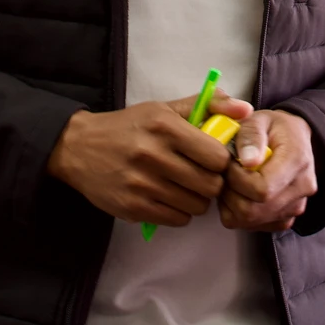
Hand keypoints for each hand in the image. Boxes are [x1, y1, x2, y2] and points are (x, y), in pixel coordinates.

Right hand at [47, 89, 252, 226]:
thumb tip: (246, 109)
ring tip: (183, 186)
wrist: (78, 148)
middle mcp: (153, 154)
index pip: (217, 156)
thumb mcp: (164, 108)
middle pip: (210, 185)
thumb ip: (208, 105)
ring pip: (196, 206)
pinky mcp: (133, 208)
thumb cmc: (129, 126)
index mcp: (164, 126)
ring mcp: (142, 184)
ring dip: (196, 199)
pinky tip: (168, 197)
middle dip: (211, 182)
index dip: (221, 161)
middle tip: (200, 175)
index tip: (212, 159)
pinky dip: (179, 211)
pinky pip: (177, 219)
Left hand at [219, 110, 315, 232]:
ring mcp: (295, 207)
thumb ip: (251, 135)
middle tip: (226, 173)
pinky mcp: (285, 218)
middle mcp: (301, 189)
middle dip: (230, 193)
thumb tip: (247, 161)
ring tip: (232, 180)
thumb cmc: (275, 128)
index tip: (229, 162)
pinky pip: (253, 227)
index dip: (236, 179)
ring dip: (231, 203)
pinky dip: (239, 213)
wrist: (295, 139)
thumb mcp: (260, 119)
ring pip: (250, 221)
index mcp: (297, 161)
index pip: (262, 189)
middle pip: (253, 211)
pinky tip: (241, 192)